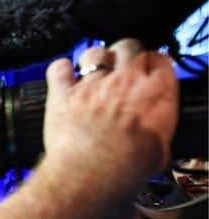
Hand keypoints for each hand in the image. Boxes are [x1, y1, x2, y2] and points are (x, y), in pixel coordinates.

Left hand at [42, 39, 178, 196]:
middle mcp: (125, 80)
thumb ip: (157, 130)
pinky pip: (59, 68)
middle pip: (128, 46)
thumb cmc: (128, 166)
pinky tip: (62, 76)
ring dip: (93, 60)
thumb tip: (154, 136)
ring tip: (90, 74)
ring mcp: (92, 84)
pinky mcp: (63, 94)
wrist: (94, 172)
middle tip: (119, 69)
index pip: (159, 59)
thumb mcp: (160, 150)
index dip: (151, 63)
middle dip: (124, 54)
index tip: (146, 70)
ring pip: (94, 53)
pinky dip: (60, 70)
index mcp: (155, 91)